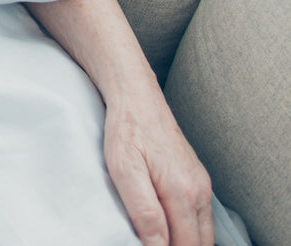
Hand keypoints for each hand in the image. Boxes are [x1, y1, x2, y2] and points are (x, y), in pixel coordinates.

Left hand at [103, 93, 212, 245]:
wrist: (136, 96)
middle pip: (200, 243)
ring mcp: (201, 184)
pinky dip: (188, 228)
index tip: (147, 245)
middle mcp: (199, 191)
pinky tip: (167, 224)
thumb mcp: (124, 169)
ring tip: (157, 236)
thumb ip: (144, 211)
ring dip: (185, 241)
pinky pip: (200, 216)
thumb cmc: (126, 129)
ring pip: (203, 232)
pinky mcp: (197, 178)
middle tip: (150, 242)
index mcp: (183, 192)